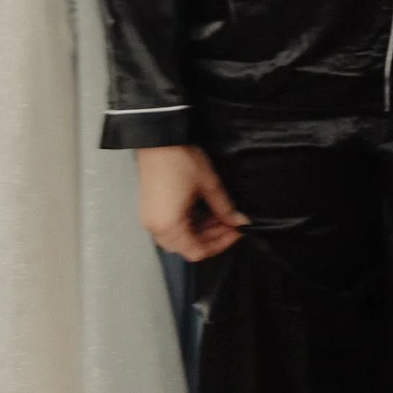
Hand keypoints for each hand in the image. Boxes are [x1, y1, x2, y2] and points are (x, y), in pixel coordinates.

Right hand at [135, 144, 245, 260]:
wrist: (158, 141)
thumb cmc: (182, 162)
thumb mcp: (209, 185)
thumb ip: (225, 208)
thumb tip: (241, 221)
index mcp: (168, 227)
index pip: (196, 252)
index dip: (220, 245)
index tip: (236, 232)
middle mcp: (156, 228)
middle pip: (187, 246)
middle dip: (212, 237)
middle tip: (232, 223)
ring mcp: (151, 220)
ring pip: (180, 237)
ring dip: (202, 230)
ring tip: (222, 216)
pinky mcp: (151, 210)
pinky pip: (172, 227)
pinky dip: (190, 223)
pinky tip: (206, 212)